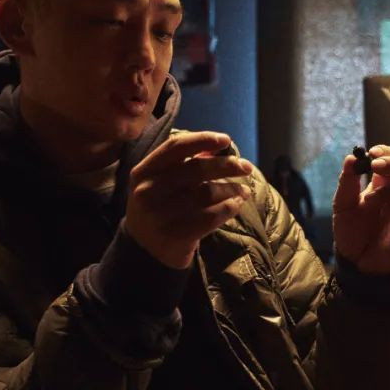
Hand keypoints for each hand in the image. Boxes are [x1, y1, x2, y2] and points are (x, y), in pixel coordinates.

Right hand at [125, 131, 252, 268]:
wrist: (144, 249)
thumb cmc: (158, 206)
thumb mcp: (158, 181)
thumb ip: (182, 163)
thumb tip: (217, 147)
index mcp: (143, 172)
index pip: (175, 147)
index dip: (203, 139)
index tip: (226, 140)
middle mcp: (148, 191)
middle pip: (196, 169)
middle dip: (227, 165)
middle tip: (246, 167)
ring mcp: (160, 215)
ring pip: (207, 193)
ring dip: (232, 189)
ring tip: (243, 191)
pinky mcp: (176, 235)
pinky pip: (211, 216)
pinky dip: (229, 208)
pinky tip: (236, 205)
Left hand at [332, 145, 389, 274]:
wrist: (357, 264)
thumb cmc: (352, 234)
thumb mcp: (342, 206)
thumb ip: (347, 183)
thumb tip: (351, 158)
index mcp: (382, 184)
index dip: (386, 152)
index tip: (372, 152)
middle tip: (377, 165)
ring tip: (371, 201)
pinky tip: (389, 212)